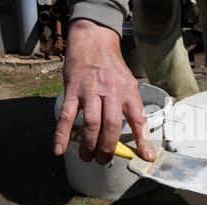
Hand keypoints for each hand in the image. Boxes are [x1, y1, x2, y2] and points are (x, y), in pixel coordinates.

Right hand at [53, 19, 155, 163]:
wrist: (93, 42)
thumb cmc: (113, 69)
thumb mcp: (129, 84)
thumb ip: (132, 108)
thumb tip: (139, 135)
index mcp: (128, 92)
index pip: (138, 119)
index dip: (143, 140)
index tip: (147, 157)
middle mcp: (111, 92)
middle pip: (111, 125)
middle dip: (108, 148)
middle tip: (103, 160)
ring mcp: (90, 91)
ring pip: (90, 123)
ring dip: (88, 145)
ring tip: (87, 157)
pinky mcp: (72, 91)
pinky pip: (66, 116)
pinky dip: (62, 134)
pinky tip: (59, 149)